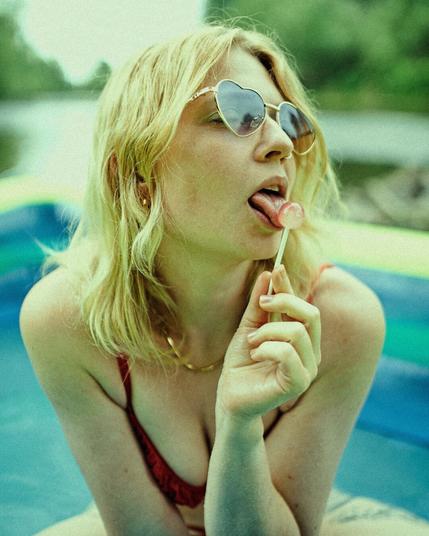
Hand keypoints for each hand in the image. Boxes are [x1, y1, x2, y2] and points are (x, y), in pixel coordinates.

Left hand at [217, 265, 320, 421]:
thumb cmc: (242, 365)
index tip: (276, 268)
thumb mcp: (249, 327)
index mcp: (302, 338)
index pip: (303, 306)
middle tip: (262, 306)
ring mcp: (308, 368)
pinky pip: (287, 352)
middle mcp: (311, 352)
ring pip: (297, 332)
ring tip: (253, 342)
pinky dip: (266, 348)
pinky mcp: (300, 383)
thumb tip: (267, 274)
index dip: (291, 286)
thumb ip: (259, 305)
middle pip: (311, 314)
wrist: (231, 396)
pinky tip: (256, 356)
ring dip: (267, 331)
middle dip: (284, 302)